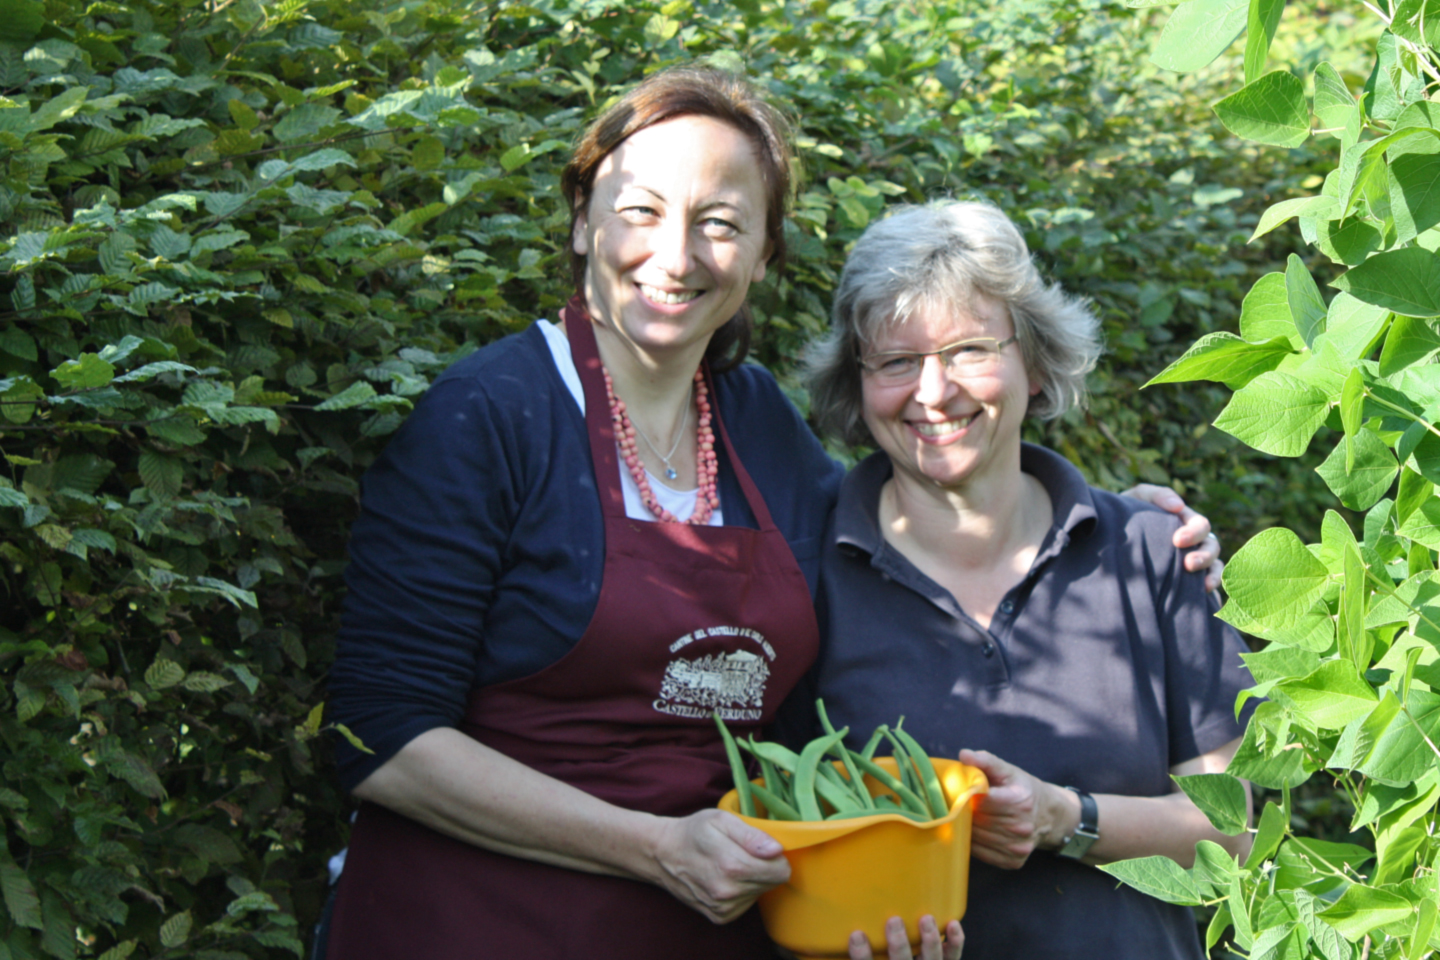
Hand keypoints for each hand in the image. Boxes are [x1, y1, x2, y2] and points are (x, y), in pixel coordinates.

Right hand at [647, 809, 789, 923]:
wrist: (662, 854)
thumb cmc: (694, 832)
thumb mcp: (721, 820)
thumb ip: (751, 835)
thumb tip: (776, 850)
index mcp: (731, 866)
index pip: (781, 871)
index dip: (776, 857)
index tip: (762, 848)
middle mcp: (728, 893)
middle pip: (772, 883)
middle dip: (764, 867)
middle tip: (742, 853)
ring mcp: (723, 908)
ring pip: (760, 894)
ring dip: (752, 880)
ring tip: (730, 863)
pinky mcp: (719, 917)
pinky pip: (746, 904)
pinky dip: (741, 891)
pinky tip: (724, 878)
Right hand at [849, 916, 962, 959]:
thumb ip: (862, 954)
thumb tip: (838, 929)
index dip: (862, 955)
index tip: (856, 934)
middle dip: (899, 944)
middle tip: (894, 921)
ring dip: (930, 941)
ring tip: (926, 919)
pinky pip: (953, 958)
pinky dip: (955, 942)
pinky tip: (952, 924)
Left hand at [958, 749, 1070, 869]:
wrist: (1049, 816)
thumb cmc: (1024, 790)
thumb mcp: (1009, 771)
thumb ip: (986, 761)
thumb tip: (964, 754)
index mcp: (1020, 802)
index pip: (981, 801)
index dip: (966, 795)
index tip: (958, 791)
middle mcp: (1021, 827)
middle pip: (977, 820)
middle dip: (963, 812)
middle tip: (956, 804)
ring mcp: (1018, 847)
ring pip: (977, 838)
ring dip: (966, 828)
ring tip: (964, 817)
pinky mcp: (1013, 861)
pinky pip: (982, 853)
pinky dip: (973, 843)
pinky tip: (974, 832)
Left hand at [1119, 483, 1222, 592]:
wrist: (1112, 536)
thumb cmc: (1129, 514)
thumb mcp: (1139, 499)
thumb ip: (1157, 495)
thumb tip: (1179, 506)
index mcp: (1186, 521)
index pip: (1201, 526)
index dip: (1194, 533)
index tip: (1177, 541)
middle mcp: (1195, 541)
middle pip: (1212, 547)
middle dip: (1204, 556)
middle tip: (1188, 564)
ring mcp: (1195, 560)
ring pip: (1215, 566)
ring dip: (1212, 574)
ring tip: (1202, 584)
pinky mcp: (1189, 579)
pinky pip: (1208, 584)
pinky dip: (1212, 588)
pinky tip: (1203, 594)